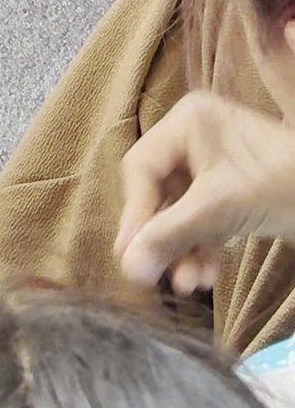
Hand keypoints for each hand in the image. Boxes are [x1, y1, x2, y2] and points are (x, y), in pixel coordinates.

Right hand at [115, 91, 294, 294]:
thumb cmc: (279, 185)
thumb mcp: (219, 208)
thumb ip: (169, 236)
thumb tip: (127, 269)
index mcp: (188, 121)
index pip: (142, 167)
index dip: (135, 213)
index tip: (130, 256)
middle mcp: (195, 137)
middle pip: (160, 192)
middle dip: (163, 238)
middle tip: (155, 276)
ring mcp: (214, 164)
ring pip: (181, 211)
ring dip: (182, 249)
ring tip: (189, 285)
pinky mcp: (231, 191)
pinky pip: (203, 219)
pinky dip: (201, 246)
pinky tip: (205, 275)